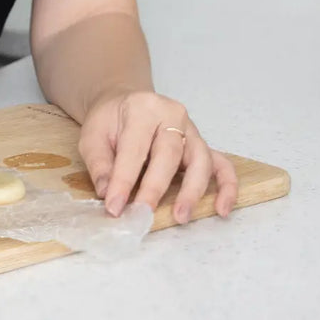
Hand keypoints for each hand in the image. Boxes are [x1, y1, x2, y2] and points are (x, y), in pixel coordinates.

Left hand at [78, 90, 237, 223]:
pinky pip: (222, 165)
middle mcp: (172, 114)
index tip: (115, 207)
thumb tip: (107, 193)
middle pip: (169, 152)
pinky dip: (226, 187)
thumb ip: (100, 164)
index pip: (135, 148)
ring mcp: (191, 130)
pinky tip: (222, 209)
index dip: (124, 180)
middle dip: (156, 187)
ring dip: (192, 191)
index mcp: (142, 108)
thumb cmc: (110, 120)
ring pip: (200, 160)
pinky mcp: (203, 145)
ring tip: (181, 217)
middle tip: (144, 214)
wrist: (125, 103)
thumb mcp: (92, 135)